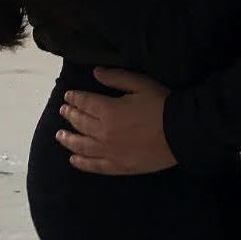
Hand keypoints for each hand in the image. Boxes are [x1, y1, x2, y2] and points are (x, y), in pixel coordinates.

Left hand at [57, 67, 175, 174]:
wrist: (180, 133)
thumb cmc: (161, 104)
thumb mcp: (140, 84)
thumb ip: (116, 78)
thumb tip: (95, 73)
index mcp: (108, 110)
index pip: (84, 103)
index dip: (74, 98)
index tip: (67, 96)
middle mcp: (103, 132)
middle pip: (80, 123)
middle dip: (70, 115)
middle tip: (63, 111)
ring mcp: (109, 152)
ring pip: (81, 146)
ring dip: (68, 140)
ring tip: (59, 135)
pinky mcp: (118, 166)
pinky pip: (94, 166)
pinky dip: (81, 163)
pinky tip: (73, 159)